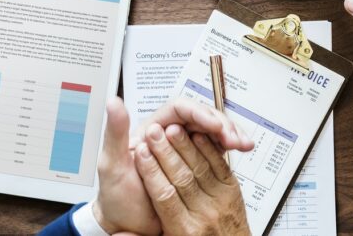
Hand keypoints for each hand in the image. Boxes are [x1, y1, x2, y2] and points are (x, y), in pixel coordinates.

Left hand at [89, 98, 253, 233]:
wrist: (127, 224)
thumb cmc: (116, 196)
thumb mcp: (111, 165)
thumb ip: (114, 132)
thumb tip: (114, 102)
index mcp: (153, 127)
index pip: (182, 109)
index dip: (201, 113)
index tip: (215, 125)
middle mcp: (172, 132)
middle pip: (203, 116)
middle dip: (223, 124)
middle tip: (235, 139)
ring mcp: (186, 146)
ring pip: (214, 129)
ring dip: (231, 133)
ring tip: (243, 144)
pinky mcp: (198, 160)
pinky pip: (218, 146)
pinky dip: (231, 146)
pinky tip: (241, 150)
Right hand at [133, 124, 249, 235]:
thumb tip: (119, 233)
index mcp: (183, 229)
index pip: (163, 195)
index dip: (151, 171)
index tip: (140, 152)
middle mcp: (202, 214)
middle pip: (181, 177)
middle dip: (165, 152)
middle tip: (153, 132)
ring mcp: (220, 201)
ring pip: (200, 168)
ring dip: (185, 146)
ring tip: (171, 128)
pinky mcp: (233, 191)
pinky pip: (220, 166)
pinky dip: (208, 150)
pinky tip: (197, 136)